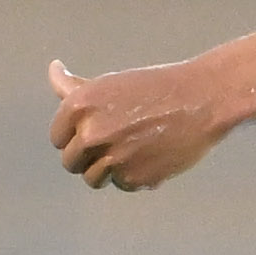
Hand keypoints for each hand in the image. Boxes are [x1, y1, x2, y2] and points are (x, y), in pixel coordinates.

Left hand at [50, 55, 237, 193]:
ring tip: (132, 152)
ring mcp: (112, 158)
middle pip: (71, 162)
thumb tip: (54, 69)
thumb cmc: (155, 87)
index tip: (94, 133)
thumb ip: (75, 87)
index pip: (57, 138)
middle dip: (88, 157)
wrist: (201, 100)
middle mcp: (91, 133)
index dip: (74, 137)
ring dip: (108, 170)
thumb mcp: (110, 83)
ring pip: (93, 178)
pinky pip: (122, 185)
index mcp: (80, 106)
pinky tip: (151, 157)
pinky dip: (134, 176)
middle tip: (115, 144)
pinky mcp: (135, 179)